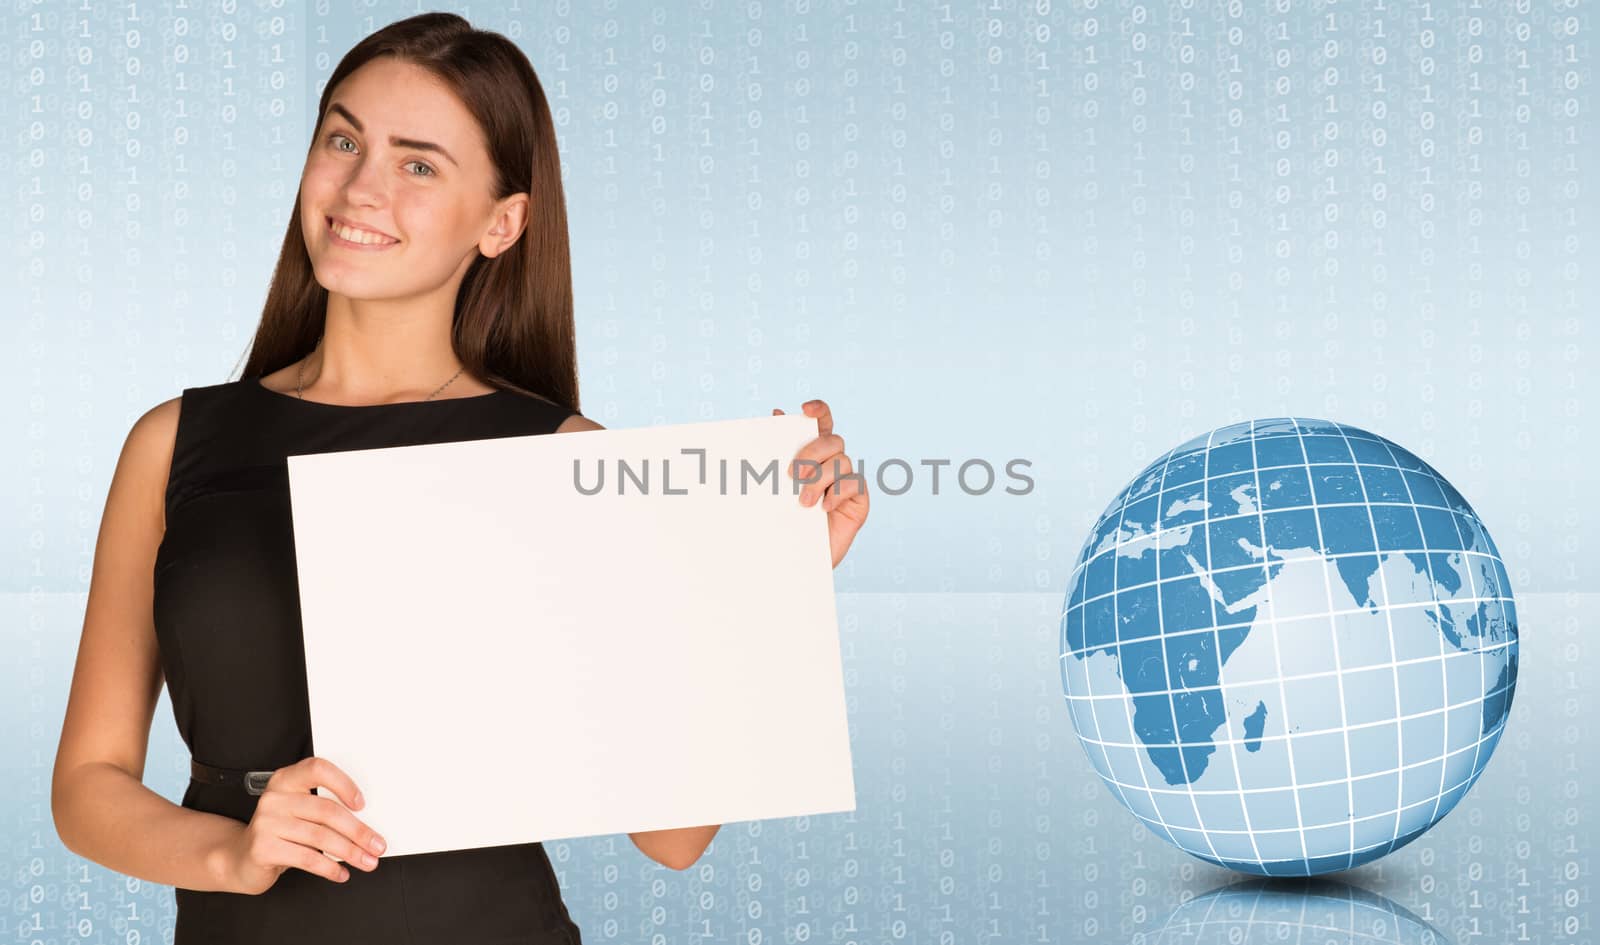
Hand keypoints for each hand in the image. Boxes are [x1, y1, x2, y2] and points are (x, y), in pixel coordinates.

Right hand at [214, 756, 386, 894]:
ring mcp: (266, 823)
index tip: (362, 804)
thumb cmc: (279, 832)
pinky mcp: (263, 848)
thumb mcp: (298, 812)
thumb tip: (366, 825)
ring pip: (320, 837)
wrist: (240, 858)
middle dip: (358, 831)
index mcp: (286, 779)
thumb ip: (323, 809)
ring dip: (350, 852)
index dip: (343, 784)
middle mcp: (274, 798)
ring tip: (366, 861)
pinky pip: (306, 858)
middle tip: (377, 845)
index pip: (318, 769)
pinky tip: (341, 873)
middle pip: (326, 811)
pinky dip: (329, 868)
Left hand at [775, 399, 868, 568]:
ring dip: (820, 479)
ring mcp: (847, 481)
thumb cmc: (782, 522)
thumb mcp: (774, 486)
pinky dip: (839, 492)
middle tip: (793, 474)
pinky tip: (824, 507)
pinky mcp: (859, 501)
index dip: (819, 410)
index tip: (805, 409)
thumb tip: (777, 413)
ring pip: (841, 461)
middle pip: (832, 440)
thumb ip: (777, 452)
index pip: (822, 423)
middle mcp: (832, 463)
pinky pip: (855, 484)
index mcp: (812, 453)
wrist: (792, 561)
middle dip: (813, 452)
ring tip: (803, 502)